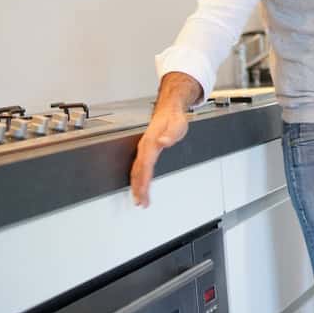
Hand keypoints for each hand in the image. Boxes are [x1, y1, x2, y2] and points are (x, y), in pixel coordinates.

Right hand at [130, 73, 198, 206]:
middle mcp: (144, 147)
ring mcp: (144, 149)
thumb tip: (162, 142)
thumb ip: (171, 135)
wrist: (169, 109)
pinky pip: (139, 167)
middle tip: (140, 203)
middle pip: (137, 172)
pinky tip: (139, 185)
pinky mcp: (146, 150)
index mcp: (150, 143)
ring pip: (136, 171)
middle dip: (138, 189)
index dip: (143, 183)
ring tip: (138, 199)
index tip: (143, 195)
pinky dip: (138, 178)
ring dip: (136, 186)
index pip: (145, 167)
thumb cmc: (174, 119)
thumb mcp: (178, 125)